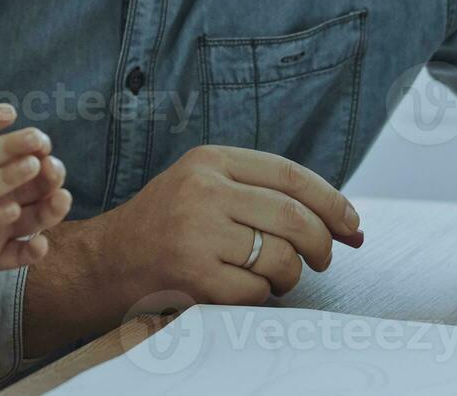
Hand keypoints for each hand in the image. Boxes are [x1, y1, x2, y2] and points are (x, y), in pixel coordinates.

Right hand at [97, 146, 362, 307]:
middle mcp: (203, 190)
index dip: (332, 201)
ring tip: (276, 277)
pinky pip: (256, 291)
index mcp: (209, 160)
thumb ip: (260, 192)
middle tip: (324, 258)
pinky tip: (242, 290)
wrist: (103, 263)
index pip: (290, 175)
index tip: (352, 224)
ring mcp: (196, 233)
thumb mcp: (202, 185)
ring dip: (291, 276)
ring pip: (280, 258)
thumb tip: (345, 222)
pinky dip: (261, 297)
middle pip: (294, 217)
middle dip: (322, 244)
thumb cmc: (164, 226)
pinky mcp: (192, 275)